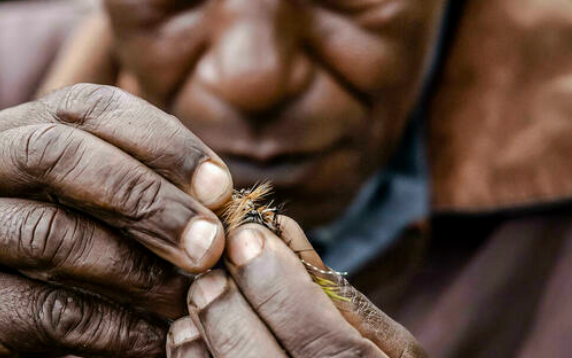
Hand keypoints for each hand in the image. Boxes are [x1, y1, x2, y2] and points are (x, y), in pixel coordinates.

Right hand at [0, 84, 232, 357]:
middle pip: (61, 156)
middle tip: (211, 243)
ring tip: (193, 296)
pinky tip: (155, 340)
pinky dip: (114, 328)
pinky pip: (45, 310)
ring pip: (52, 235)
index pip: (90, 106)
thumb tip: (223, 199)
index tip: (220, 185)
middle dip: (148, 198)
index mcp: (13, 130)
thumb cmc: (48, 270)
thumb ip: (138, 192)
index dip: (162, 139)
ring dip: (139, 270)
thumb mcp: (92, 216)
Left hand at [167, 217, 426, 357]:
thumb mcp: (384, 343)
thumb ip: (335, 292)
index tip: (247, 238)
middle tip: (209, 272)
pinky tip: (187, 336)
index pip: (329, 346)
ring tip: (198, 298)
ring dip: (206, 343)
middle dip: (233, 316)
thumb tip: (277, 226)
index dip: (282, 292)